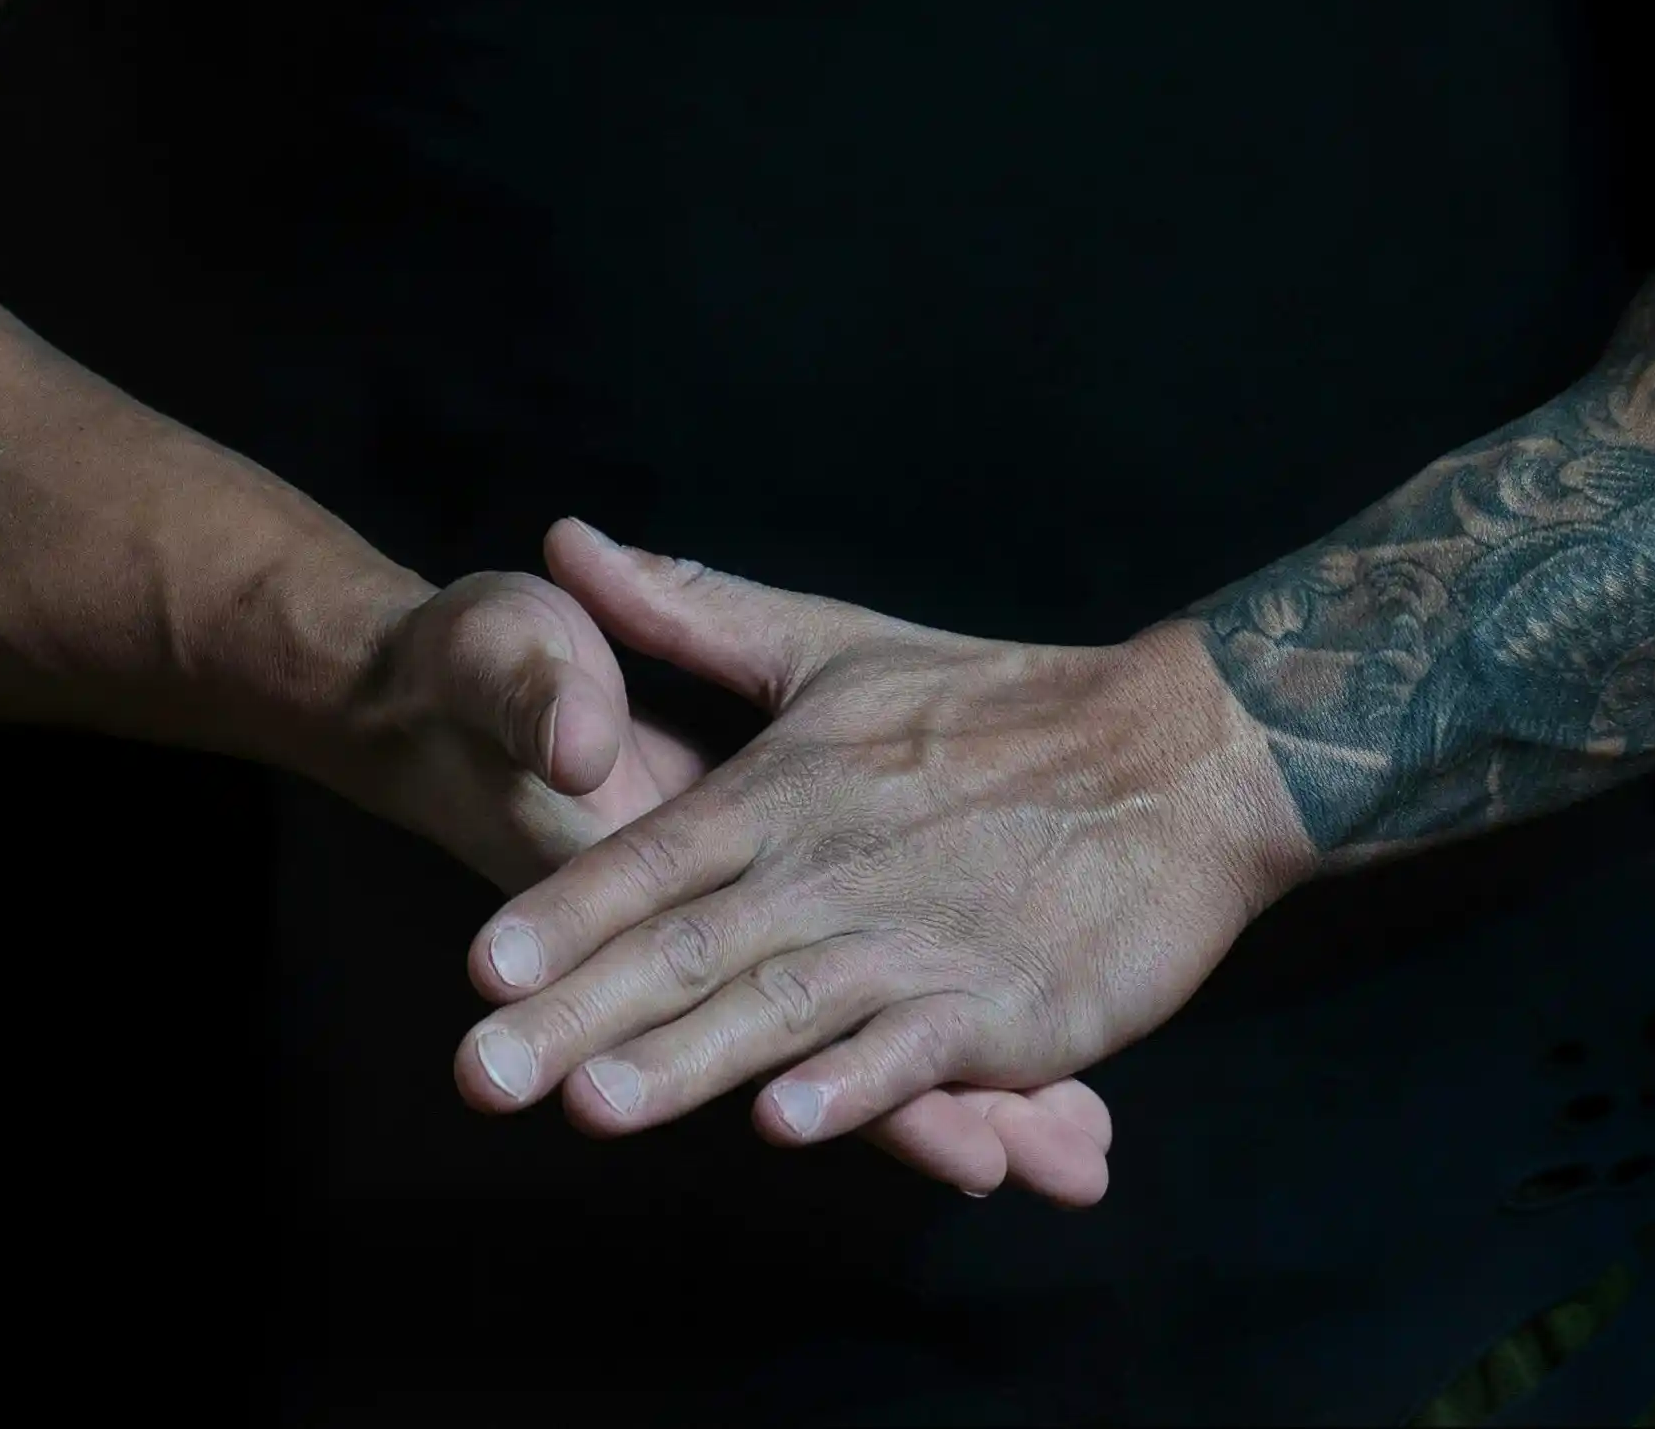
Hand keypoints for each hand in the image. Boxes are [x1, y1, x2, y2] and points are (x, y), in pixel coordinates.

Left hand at [447, 522, 1301, 1187]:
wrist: (1175, 753)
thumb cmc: (993, 704)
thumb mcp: (830, 642)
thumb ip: (690, 608)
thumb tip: (564, 538)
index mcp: (789, 788)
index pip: (654, 860)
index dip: (566, 913)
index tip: (478, 969)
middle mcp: (836, 866)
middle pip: (689, 950)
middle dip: (580, 1018)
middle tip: (480, 1079)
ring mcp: (917, 938)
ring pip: (784, 1006)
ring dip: (690, 1061)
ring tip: (596, 1106)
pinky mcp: (1002, 1004)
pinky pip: (916, 1047)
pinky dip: (856, 1083)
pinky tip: (795, 1117)